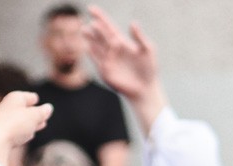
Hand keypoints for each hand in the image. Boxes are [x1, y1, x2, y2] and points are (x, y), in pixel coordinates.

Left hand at [0, 91, 51, 165]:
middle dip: (34, 113)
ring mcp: (2, 121)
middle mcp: (7, 107)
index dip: (34, 99)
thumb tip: (49, 108)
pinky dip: (22, 132)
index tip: (36, 100)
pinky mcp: (0, 134)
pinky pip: (14, 131)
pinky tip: (28, 136)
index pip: (29, 96)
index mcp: (15, 97)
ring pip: (20, 120)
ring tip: (41, 125)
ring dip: (30, 123)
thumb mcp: (34, 116)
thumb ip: (43, 112)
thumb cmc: (16, 125)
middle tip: (43, 117)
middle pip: (24, 109)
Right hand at [82, 6, 165, 133]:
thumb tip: (132, 22)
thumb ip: (139, 37)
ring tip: (84, 29)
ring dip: (90, 39)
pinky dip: (93, 53)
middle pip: (100, 36)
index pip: (108, 27)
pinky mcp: (106, 72)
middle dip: (94, 28)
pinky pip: (98, 61)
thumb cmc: (148, 69)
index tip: (92, 9)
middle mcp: (112, 50)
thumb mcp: (147, 50)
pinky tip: (88, 46)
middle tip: (84, 19)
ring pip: (96, 47)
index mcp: (122, 42)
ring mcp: (108, 60)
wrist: (145, 88)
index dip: (100, 17)